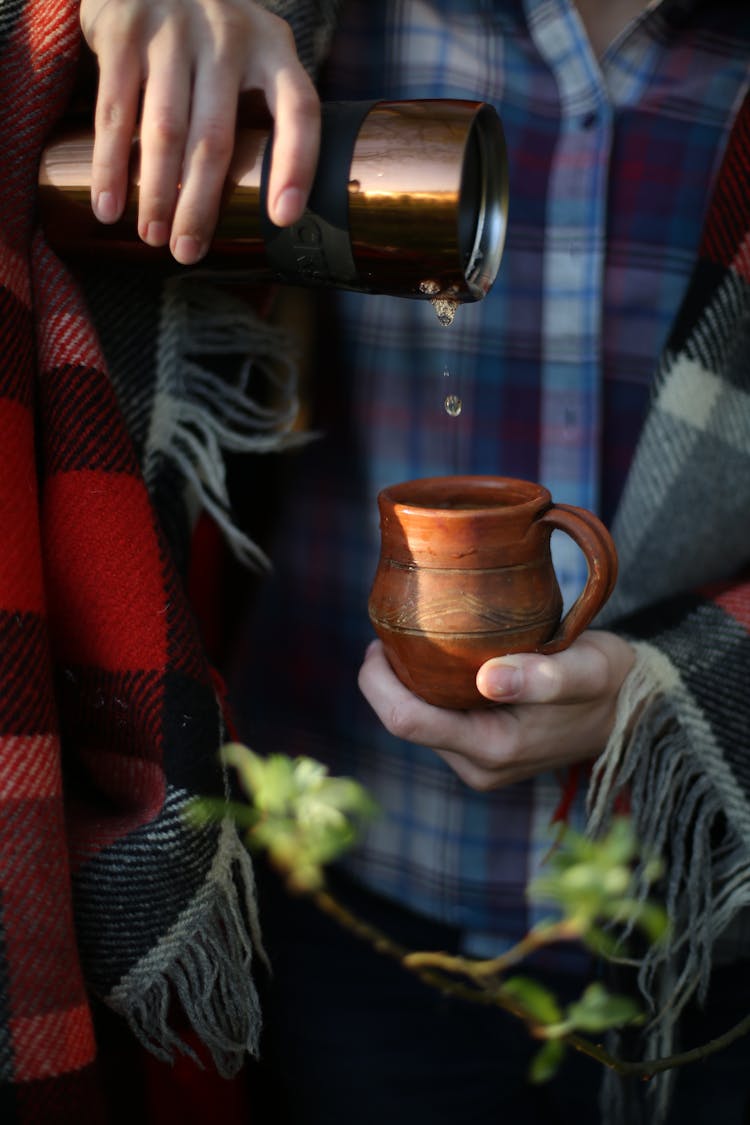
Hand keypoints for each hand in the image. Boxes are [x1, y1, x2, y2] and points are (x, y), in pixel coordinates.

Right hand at [80, 0, 320, 263]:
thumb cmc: (210, 34)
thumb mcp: (251, 53)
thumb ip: (263, 108)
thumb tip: (274, 210)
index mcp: (274, 48)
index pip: (298, 111)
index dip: (295, 165)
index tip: (283, 218)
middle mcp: (229, 35)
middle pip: (216, 137)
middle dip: (200, 204)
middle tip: (188, 252)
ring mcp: (174, 29)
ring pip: (166, 129)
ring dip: (156, 193)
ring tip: (153, 238)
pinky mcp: (123, 29)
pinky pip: (115, 110)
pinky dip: (110, 164)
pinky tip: (110, 206)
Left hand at [358, 632, 635, 790]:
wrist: (632, 711)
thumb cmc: (609, 682)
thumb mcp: (585, 669)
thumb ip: (542, 676)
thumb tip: (489, 678)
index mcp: (494, 749)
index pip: (407, 722)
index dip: (378, 683)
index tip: (377, 641)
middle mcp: (479, 766)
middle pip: (404, 722)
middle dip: (388, 680)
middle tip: (395, 631)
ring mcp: (478, 765)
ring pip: (418, 722)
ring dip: (409, 684)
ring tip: (417, 640)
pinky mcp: (482, 755)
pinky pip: (437, 722)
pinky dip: (430, 691)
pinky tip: (439, 660)